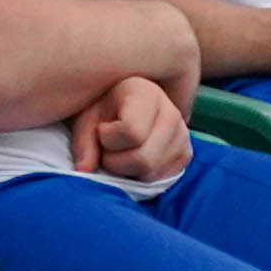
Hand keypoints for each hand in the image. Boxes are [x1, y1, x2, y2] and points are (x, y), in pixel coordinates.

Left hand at [73, 73, 192, 185]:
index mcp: (147, 93)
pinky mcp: (186, 153)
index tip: (101, 128)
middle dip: (116, 162)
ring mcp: (183, 134)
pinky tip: (134, 158)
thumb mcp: (86, 119)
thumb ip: (84, 144)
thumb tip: (84, 170)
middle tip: (107, 148)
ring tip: (121, 151)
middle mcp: (172, 112)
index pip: (131, 132)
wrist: (121, 107)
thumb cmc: (101, 110)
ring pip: (152, 172)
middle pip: (144, 159)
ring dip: (128, 170)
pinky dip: (141, 176)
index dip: (107, 139)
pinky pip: (162, 178)